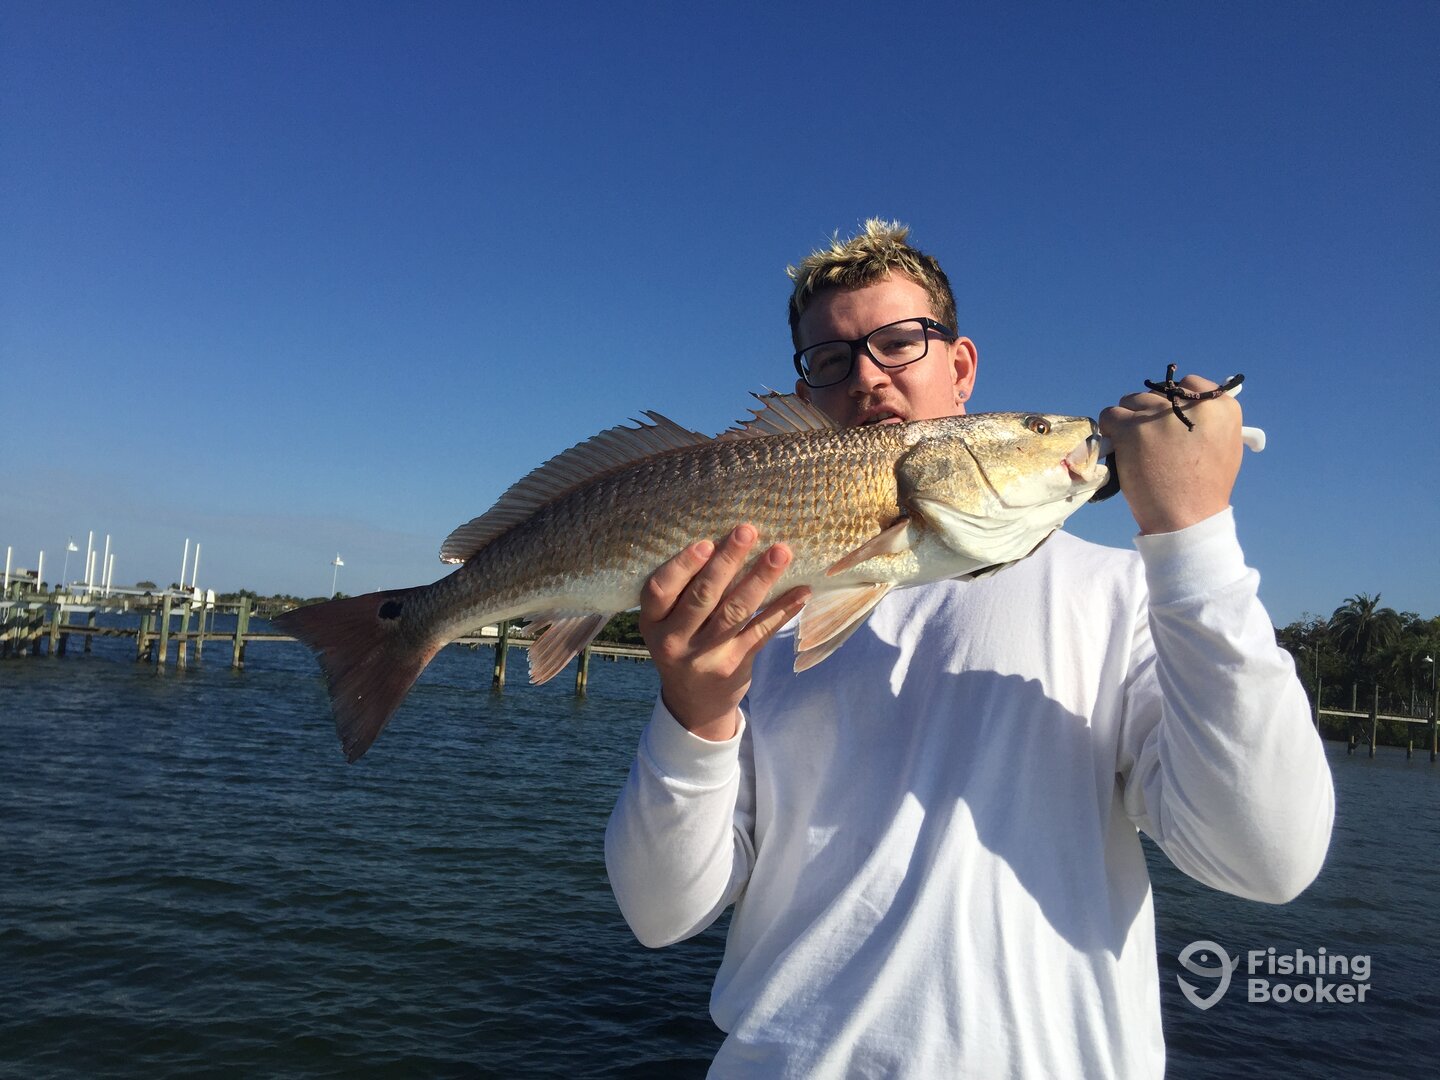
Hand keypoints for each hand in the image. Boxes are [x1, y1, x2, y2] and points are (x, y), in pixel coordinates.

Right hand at [639, 524, 811, 741]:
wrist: (694, 704)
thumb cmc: (683, 644)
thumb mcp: (668, 623)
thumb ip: (683, 591)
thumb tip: (724, 539)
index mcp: (652, 623)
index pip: (660, 590)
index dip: (683, 565)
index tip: (707, 542)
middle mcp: (673, 641)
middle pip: (703, 596)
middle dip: (728, 561)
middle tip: (748, 531)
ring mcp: (704, 656)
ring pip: (735, 611)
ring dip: (761, 578)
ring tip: (781, 552)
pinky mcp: (734, 666)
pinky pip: (761, 632)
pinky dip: (782, 609)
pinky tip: (800, 591)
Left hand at [1099, 373, 1244, 534]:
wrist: (1187, 519)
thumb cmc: (1206, 489)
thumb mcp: (1225, 445)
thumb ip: (1209, 420)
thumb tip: (1184, 402)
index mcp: (1220, 406)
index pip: (1190, 384)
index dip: (1175, 401)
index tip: (1169, 419)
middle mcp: (1191, 404)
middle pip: (1158, 393)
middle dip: (1150, 411)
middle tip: (1150, 438)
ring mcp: (1158, 415)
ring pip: (1131, 400)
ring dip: (1129, 419)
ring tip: (1135, 445)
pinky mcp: (1131, 428)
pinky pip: (1110, 415)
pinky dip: (1110, 428)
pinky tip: (1117, 445)